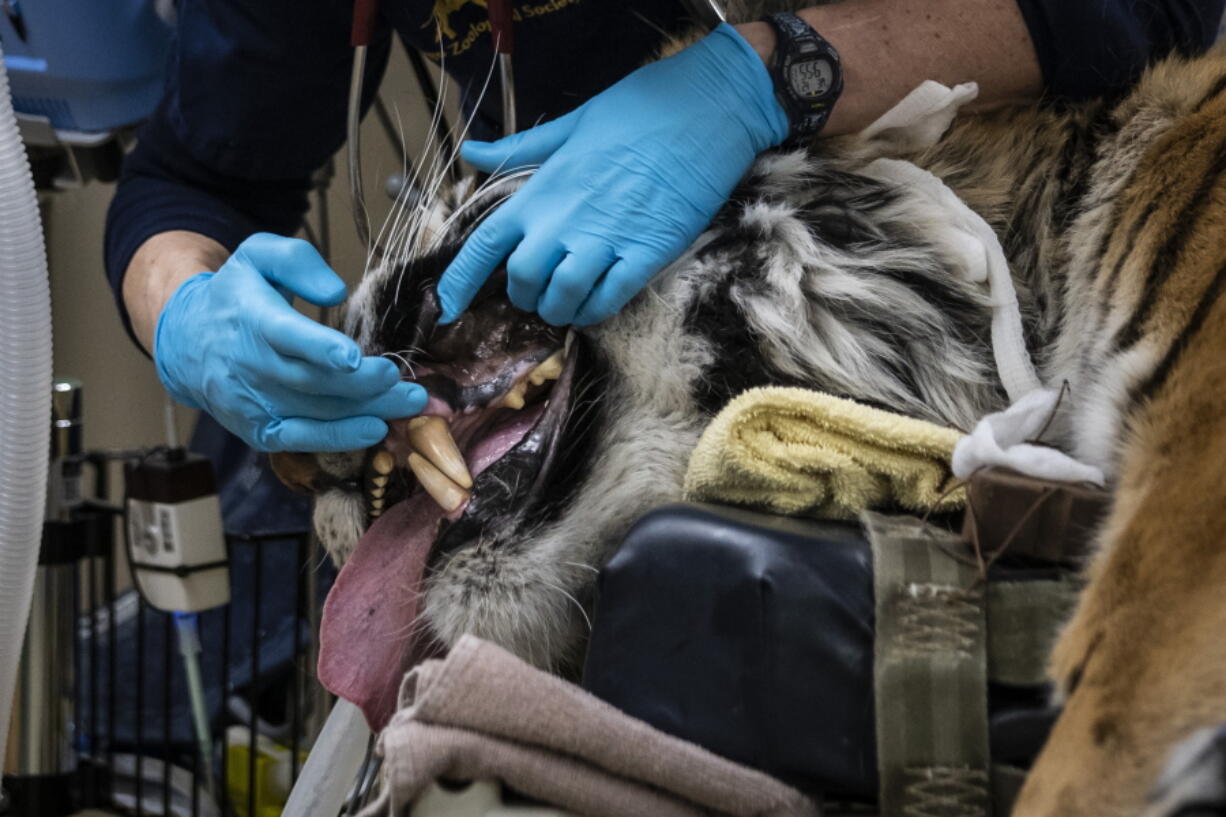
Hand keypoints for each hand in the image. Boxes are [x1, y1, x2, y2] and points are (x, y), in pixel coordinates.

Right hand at [154, 233, 424, 451]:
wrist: (187, 341)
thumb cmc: (237, 295)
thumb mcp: (258, 256)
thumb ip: (297, 261)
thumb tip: (335, 292)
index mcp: (251, 318)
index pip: (285, 336)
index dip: (319, 349)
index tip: (354, 356)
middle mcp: (248, 365)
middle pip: (310, 381)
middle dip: (362, 385)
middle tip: (405, 383)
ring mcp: (252, 402)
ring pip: (314, 412)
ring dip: (365, 411)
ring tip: (409, 404)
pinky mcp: (257, 429)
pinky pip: (300, 439)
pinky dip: (338, 438)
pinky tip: (374, 429)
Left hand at [437, 23, 787, 326]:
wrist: (704, 109)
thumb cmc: (637, 110)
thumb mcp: (570, 125)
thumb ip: (520, 149)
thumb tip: (470, 152)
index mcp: (542, 190)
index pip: (485, 245)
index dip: (458, 281)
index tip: (444, 307)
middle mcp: (565, 220)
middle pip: (523, 281)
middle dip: (524, 297)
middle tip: (539, 295)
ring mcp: (606, 239)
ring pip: (563, 298)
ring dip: (560, 310)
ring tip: (568, 306)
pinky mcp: (647, 253)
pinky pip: (609, 300)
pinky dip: (596, 311)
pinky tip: (597, 304)